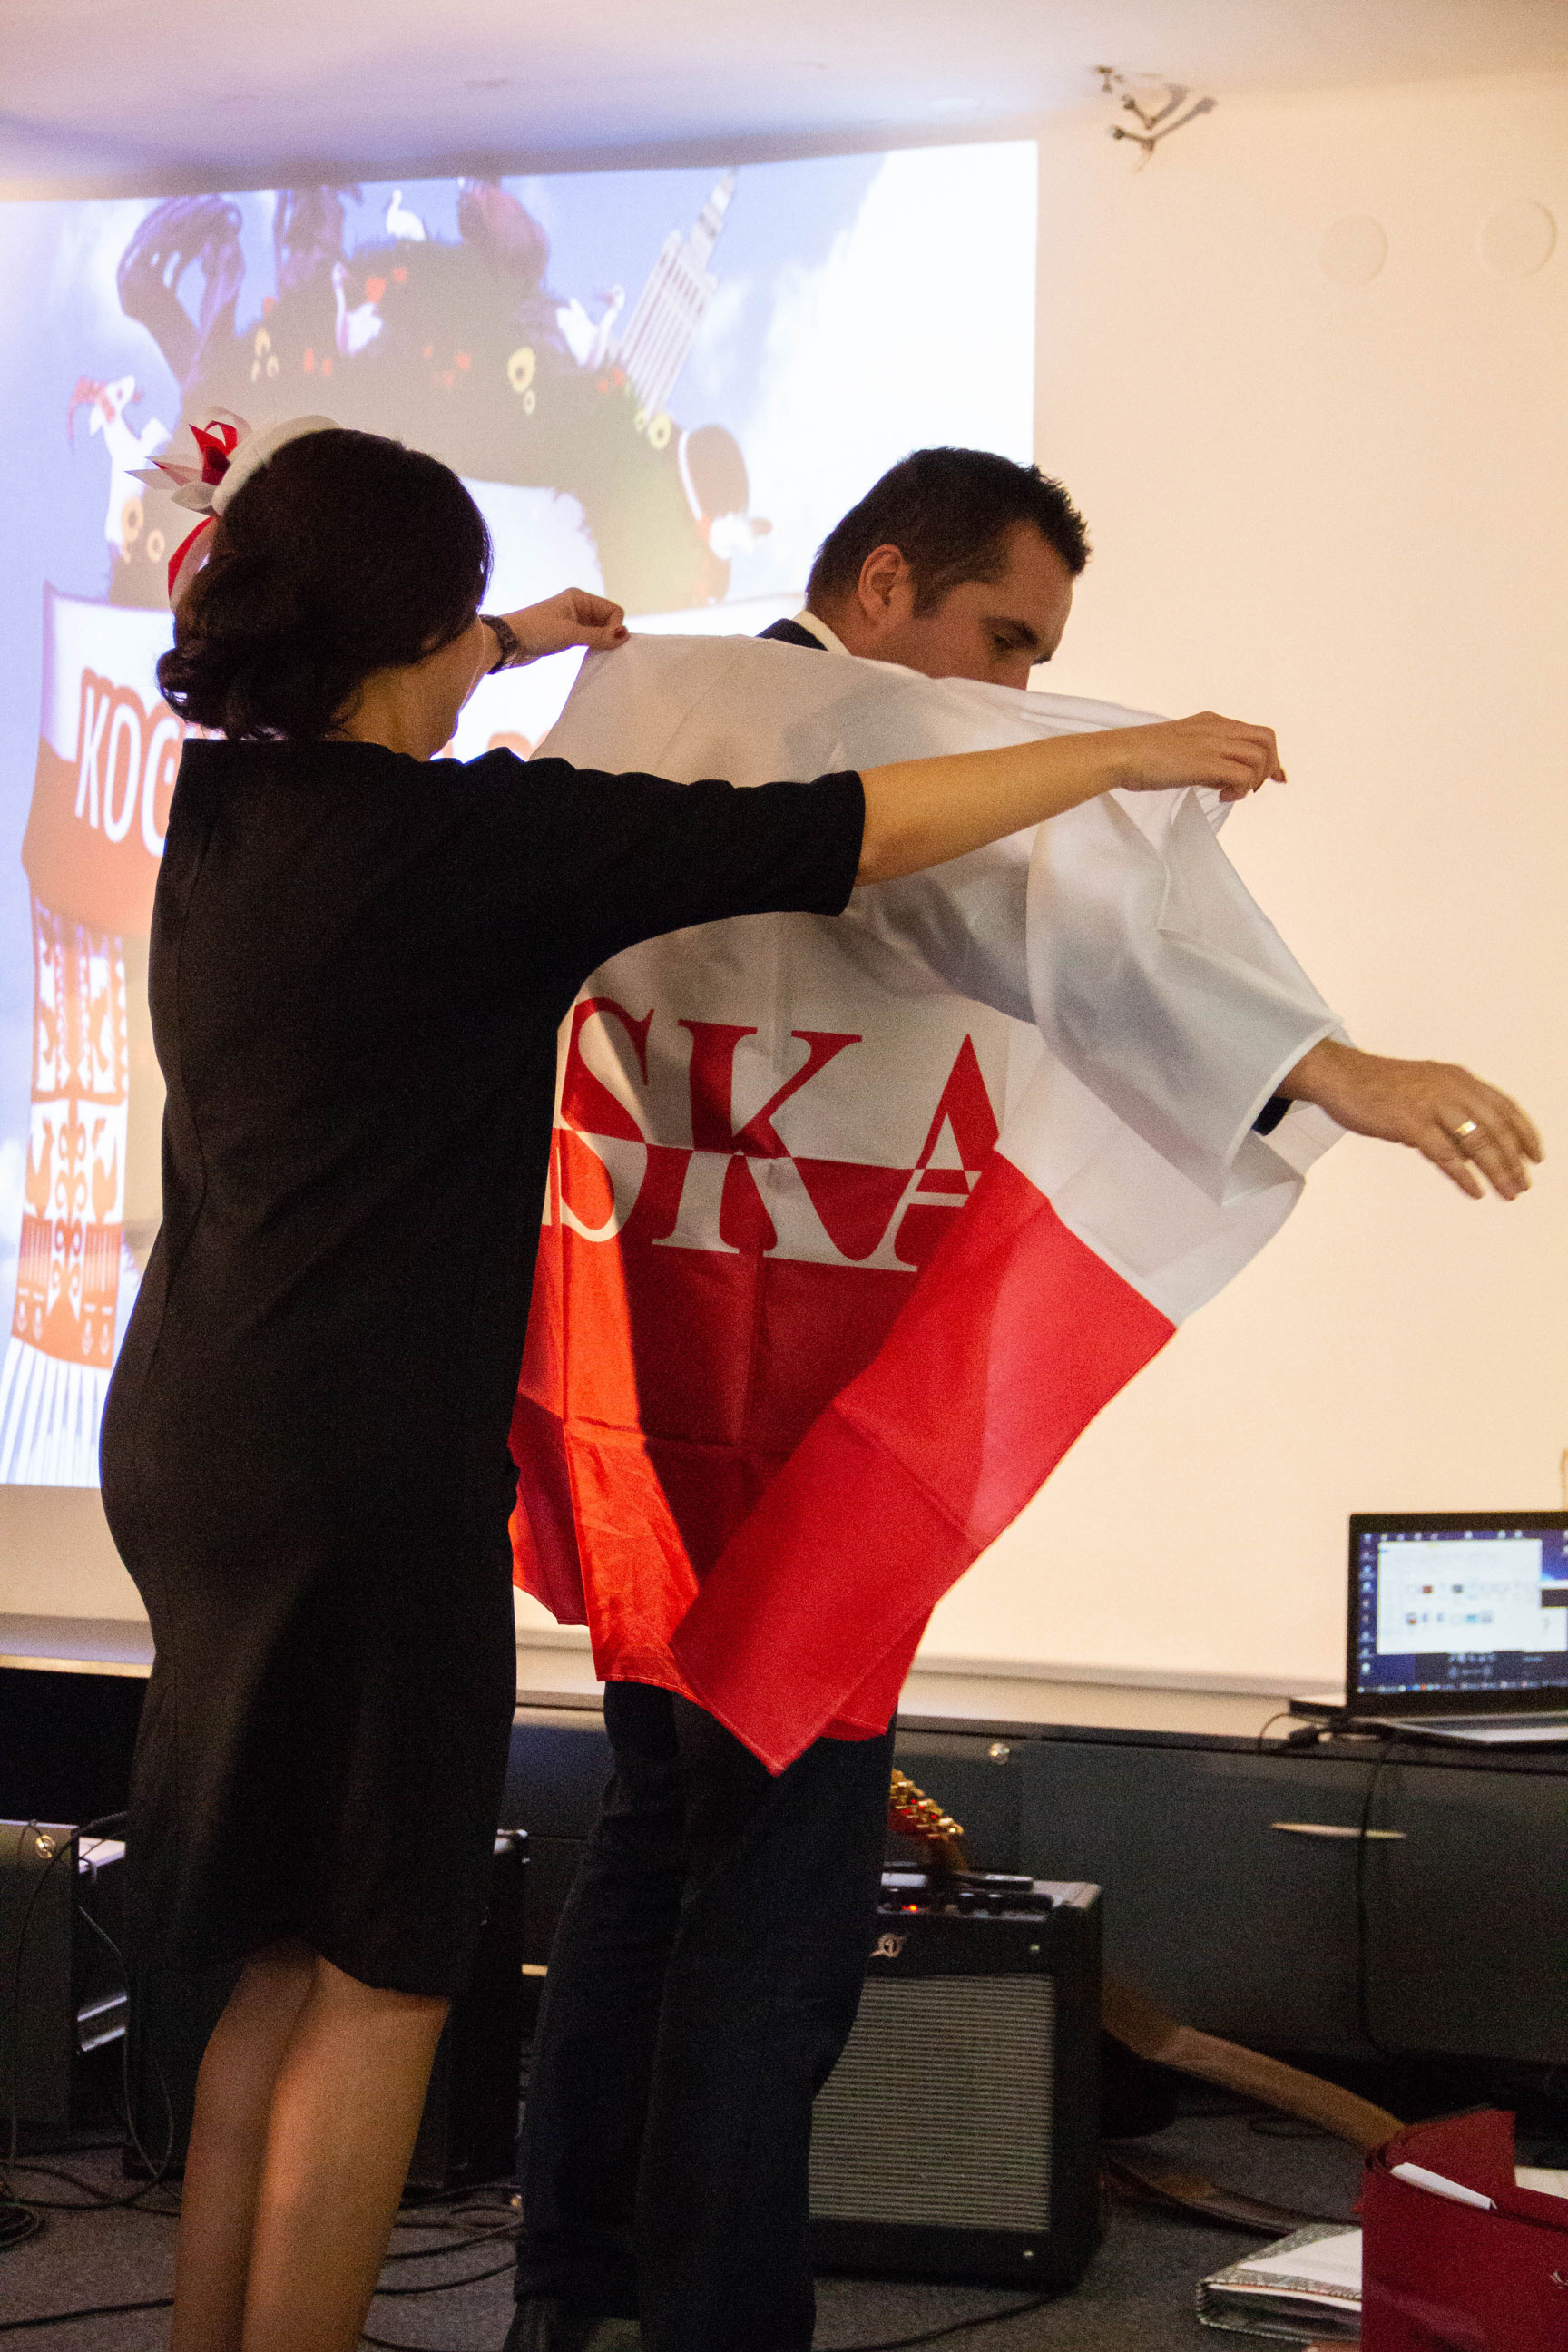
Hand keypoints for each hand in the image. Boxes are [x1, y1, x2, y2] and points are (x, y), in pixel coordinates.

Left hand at [501, 589, 628, 660]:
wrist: (508, 641)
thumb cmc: (536, 631)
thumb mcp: (570, 634)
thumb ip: (598, 636)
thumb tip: (624, 636)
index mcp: (579, 598)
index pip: (612, 610)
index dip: (615, 626)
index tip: (611, 642)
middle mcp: (578, 607)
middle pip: (607, 620)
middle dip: (610, 634)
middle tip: (606, 650)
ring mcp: (572, 621)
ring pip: (599, 630)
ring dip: (602, 642)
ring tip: (599, 654)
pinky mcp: (566, 634)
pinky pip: (589, 639)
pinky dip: (593, 646)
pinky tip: (592, 655)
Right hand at [1102, 711, 1285, 802]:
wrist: (1122, 754)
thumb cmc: (1142, 756)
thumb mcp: (1182, 749)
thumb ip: (1206, 758)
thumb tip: (1224, 779)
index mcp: (1212, 722)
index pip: (1256, 733)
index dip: (1271, 757)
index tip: (1274, 777)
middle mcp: (1217, 728)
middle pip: (1267, 740)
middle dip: (1269, 766)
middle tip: (1255, 788)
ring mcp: (1212, 743)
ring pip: (1259, 757)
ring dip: (1254, 780)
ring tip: (1233, 793)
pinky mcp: (1205, 762)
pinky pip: (1243, 774)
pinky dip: (1240, 789)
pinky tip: (1222, 796)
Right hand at [1280, 1039, 1542, 1200]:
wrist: (1342, 1076)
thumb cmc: (1379, 1085)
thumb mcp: (1426, 1088)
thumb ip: (1451, 1110)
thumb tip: (1472, 1145)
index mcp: (1458, 1078)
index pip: (1505, 1106)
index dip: (1524, 1133)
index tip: (1535, 1155)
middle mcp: (1452, 1088)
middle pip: (1496, 1128)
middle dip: (1514, 1160)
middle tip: (1523, 1184)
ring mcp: (1432, 1105)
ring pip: (1478, 1142)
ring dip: (1498, 1170)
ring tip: (1508, 1191)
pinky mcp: (1411, 1123)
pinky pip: (1446, 1154)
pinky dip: (1464, 1175)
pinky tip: (1475, 1190)